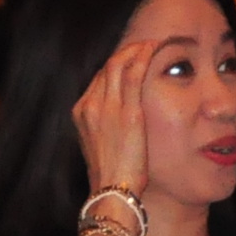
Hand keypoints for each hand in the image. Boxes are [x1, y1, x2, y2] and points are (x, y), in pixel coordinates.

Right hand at [71, 39, 153, 199]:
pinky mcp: (126, 112)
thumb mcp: (103, 149)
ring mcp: (106, 107)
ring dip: (134, 50)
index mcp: (82, 113)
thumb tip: (120, 127)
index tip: (129, 59)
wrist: (112, 192)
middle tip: (142, 45)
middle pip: (105, 68)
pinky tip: (153, 49)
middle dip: (124, 53)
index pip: (98, 80)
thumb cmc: (112, 178)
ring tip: (149, 43)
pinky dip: (142, 57)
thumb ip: (108, 130)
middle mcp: (89, 105)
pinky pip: (132, 74)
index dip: (115, 66)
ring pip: (117, 65)